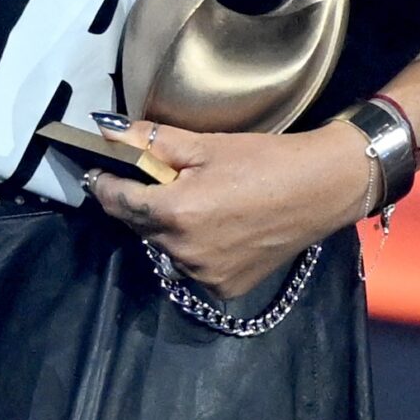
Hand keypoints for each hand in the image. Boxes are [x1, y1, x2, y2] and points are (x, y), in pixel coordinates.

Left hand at [87, 120, 371, 299]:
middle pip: (140, 225)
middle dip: (141, 202)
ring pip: (165, 247)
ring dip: (167, 226)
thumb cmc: (262, 160)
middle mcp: (184, 252)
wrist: (320, 190)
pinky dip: (193, 247)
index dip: (104, 184)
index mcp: (175, 212)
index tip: (98, 170)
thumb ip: (149, 141)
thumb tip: (105, 130)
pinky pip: (192, 266)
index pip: (117, 202)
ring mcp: (205, 275)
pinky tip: (216, 226)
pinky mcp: (226, 288)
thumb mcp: (204, 144)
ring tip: (196, 201)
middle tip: (161, 179)